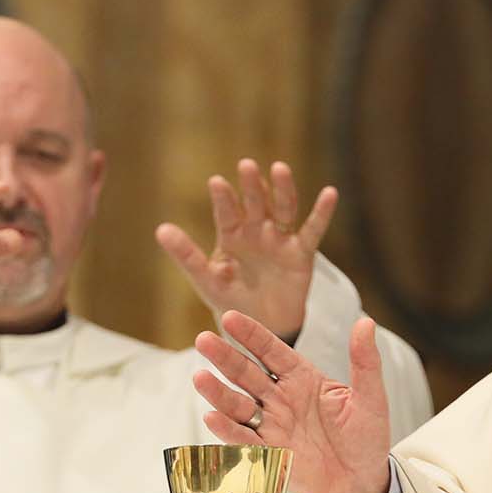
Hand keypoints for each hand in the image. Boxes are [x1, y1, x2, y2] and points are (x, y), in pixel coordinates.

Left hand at [157, 160, 335, 341]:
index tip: (217, 182)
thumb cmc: (231, 301)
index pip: (226, 212)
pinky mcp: (301, 252)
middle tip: (246, 166)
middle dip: (251, 186)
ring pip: (283, 209)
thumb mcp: (206, 280)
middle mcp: (256, 230)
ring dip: (282, 189)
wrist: (260, 326)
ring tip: (279, 168)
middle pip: (255, 203)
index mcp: (231, 234)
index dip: (223, 198)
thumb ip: (186, 255)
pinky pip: (312, 230)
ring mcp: (280, 239)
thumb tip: (161, 229)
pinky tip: (330, 193)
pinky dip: (322, 212)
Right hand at [193, 310, 391, 492]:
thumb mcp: (371, 397)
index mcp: (303, 378)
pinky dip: (227, 429)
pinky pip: (244, 439)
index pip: (272, 351)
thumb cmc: (366, 437)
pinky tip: (211, 417)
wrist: (362, 481)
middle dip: (225, 357)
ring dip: (218, 392)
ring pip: (238, 404)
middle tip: (203, 339)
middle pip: (247, 373)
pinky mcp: (269, 453)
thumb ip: (365, 362)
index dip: (251, 335)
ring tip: (200, 377)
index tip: (230, 318)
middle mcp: (282, 398)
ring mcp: (272, 425)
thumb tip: (366, 323)